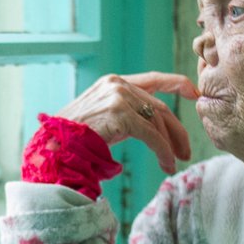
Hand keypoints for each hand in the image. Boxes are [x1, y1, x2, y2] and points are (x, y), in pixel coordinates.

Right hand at [55, 72, 199, 174]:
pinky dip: (163, 151)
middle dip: (175, 131)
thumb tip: (151, 129)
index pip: (152, 79)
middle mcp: (116, 84)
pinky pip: (151, 135)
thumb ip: (124, 115)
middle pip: (158, 107)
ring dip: (170, 145)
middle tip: (185, 151)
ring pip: (157, 121)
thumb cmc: (70, 140)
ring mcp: (118, 97)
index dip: (176, 83)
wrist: (50, 148)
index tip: (193, 92)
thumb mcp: (101, 119)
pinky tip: (166, 164)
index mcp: (112, 82)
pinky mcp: (121, 114)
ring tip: (174, 163)